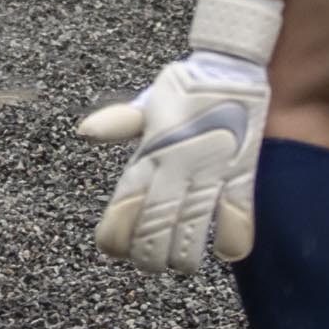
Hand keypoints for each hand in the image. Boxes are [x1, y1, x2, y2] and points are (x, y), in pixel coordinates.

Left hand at [79, 51, 272, 272]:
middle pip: (155, 228)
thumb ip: (119, 123)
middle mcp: (176, 165)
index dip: (116, 235)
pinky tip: (227, 252)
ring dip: (186, 257)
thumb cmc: (186, 87)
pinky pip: (238, 216)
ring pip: (193, 231)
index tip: (114, 249)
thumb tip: (85, 132)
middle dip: (149, 256)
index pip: (124, 204)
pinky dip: (234, 242)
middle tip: (150, 263)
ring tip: (182, 264)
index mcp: (150, 150)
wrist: (232, 64)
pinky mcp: (242, 172)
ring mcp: (211, 170)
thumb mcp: (149, 102)